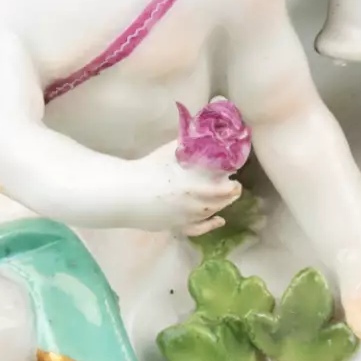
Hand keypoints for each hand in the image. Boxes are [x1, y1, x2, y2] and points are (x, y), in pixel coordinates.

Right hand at [122, 140, 242, 234]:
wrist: (125, 193)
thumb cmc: (147, 170)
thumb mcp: (169, 152)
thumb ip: (186, 143)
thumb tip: (199, 130)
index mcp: (193, 188)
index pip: (221, 191)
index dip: (231, 187)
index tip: (234, 179)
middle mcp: (192, 206)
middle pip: (218, 203)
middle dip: (229, 196)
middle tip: (235, 188)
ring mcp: (184, 218)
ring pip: (209, 214)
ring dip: (220, 206)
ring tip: (225, 199)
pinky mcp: (174, 226)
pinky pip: (197, 229)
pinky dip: (210, 226)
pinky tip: (219, 221)